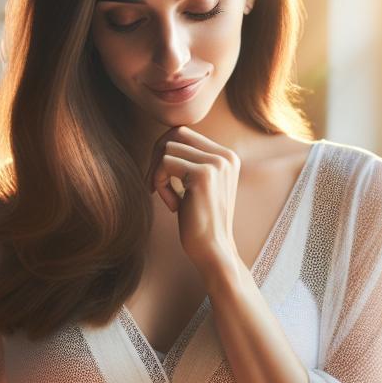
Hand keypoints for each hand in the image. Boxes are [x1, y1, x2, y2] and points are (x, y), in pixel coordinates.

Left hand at [146, 126, 240, 275]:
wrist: (213, 250)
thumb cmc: (201, 221)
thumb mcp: (199, 186)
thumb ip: (190, 163)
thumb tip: (163, 141)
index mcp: (227, 157)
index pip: (186, 134)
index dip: (165, 152)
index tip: (161, 178)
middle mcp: (226, 156)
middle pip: (176, 133)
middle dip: (157, 155)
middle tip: (153, 182)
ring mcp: (217, 164)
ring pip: (167, 149)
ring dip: (158, 173)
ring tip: (168, 198)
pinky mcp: (203, 174)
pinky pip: (165, 164)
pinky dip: (160, 183)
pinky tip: (173, 205)